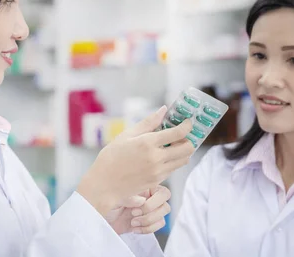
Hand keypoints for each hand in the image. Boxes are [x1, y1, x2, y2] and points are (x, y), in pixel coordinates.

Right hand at [77, 106, 193, 216]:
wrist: (104, 185)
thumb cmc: (111, 157)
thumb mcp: (127, 135)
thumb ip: (148, 122)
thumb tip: (164, 110)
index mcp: (148, 143)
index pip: (178, 133)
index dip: (187, 125)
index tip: (188, 122)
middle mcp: (156, 158)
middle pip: (187, 148)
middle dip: (189, 140)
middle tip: (182, 135)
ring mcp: (158, 171)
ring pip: (183, 160)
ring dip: (183, 151)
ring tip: (174, 145)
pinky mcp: (157, 181)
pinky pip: (173, 169)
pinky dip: (173, 161)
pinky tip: (163, 156)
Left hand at [106, 186, 171, 234]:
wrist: (99, 219)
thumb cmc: (104, 203)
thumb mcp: (114, 198)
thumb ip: (128, 197)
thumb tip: (142, 200)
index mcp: (143, 185)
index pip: (161, 190)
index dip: (152, 202)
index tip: (136, 206)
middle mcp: (149, 195)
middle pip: (165, 202)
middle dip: (151, 212)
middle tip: (134, 214)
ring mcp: (150, 208)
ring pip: (164, 213)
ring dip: (149, 221)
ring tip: (133, 221)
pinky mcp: (149, 221)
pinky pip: (160, 224)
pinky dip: (148, 228)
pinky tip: (134, 228)